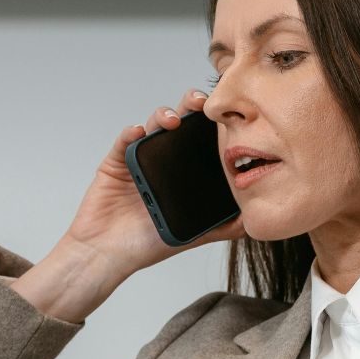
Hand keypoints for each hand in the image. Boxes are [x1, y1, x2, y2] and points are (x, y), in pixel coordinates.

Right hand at [10, 89, 245, 321]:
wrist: (107, 254)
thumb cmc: (145, 244)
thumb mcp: (191, 236)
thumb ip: (221, 228)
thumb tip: (252, 220)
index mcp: (182, 172)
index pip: (201, 139)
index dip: (212, 124)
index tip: (227, 118)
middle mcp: (162, 160)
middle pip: (180, 123)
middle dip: (190, 107)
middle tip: (201, 104)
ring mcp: (139, 158)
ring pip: (154, 126)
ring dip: (164, 116)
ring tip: (173, 121)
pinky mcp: (116, 162)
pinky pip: (124, 141)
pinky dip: (132, 133)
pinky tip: (139, 133)